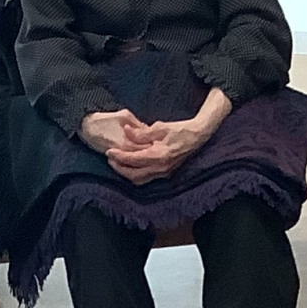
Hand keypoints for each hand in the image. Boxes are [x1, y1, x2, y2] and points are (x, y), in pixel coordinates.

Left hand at [82, 89, 232, 182]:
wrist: (197, 137)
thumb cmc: (179, 130)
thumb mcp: (159, 127)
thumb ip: (141, 132)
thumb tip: (126, 131)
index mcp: (158, 156)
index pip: (133, 160)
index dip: (119, 157)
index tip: (109, 152)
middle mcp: (160, 168)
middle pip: (133, 175)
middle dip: (120, 168)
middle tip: (110, 159)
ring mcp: (163, 173)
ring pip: (139, 180)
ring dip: (126, 174)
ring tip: (118, 165)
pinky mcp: (165, 174)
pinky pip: (146, 179)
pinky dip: (136, 176)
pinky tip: (130, 168)